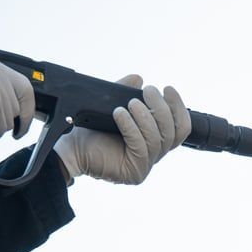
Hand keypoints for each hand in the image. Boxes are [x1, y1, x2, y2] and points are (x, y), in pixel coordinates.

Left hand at [53, 75, 190, 184]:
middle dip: (162, 108)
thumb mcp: (112, 106)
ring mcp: (145, 165)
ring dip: (145, 116)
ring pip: (157, 139)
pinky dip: (131, 127)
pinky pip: (140, 147)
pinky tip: (119, 115)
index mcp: (154, 140)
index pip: (180, 128)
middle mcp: (153, 154)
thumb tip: (138, 79)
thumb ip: (125, 92)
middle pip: (172, 133)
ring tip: (130, 104)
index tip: (168, 89)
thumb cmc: (91, 130)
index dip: (178, 108)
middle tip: (149, 91)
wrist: (71, 148)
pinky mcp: (135, 172)